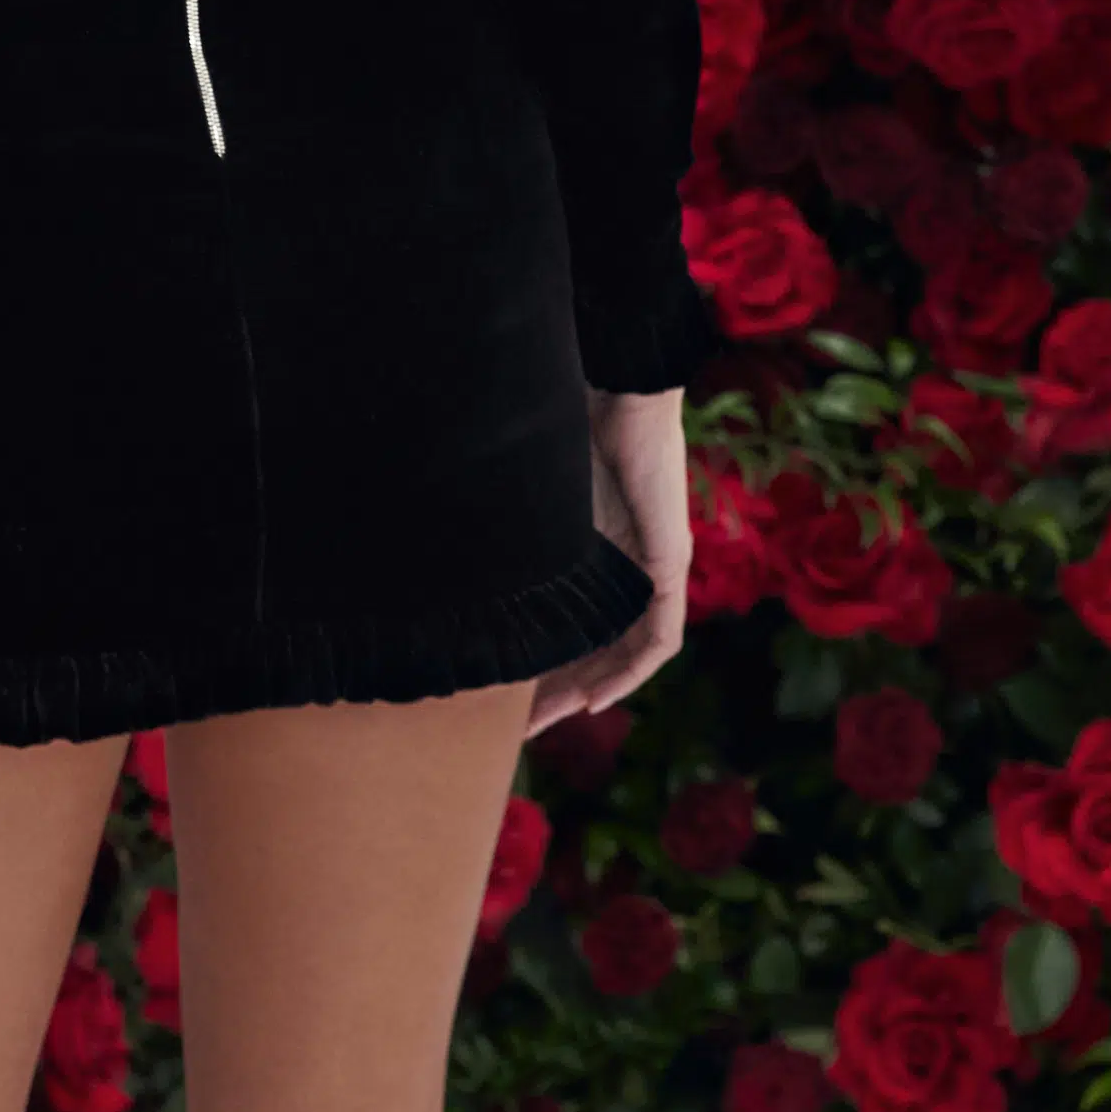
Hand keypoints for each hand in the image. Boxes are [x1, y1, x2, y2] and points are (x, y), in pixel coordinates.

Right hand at [521, 385, 690, 740]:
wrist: (617, 384)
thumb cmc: (567, 421)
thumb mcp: (531, 493)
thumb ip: (511, 527)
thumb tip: (440, 549)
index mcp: (596, 545)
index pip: (574, 621)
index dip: (544, 661)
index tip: (506, 692)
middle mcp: (629, 563)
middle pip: (600, 647)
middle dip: (561, 690)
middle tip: (521, 726)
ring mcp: (655, 566)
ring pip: (628, 650)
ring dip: (593, 690)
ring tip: (551, 721)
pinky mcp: (670, 564)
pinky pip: (660, 639)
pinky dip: (632, 671)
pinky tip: (600, 699)